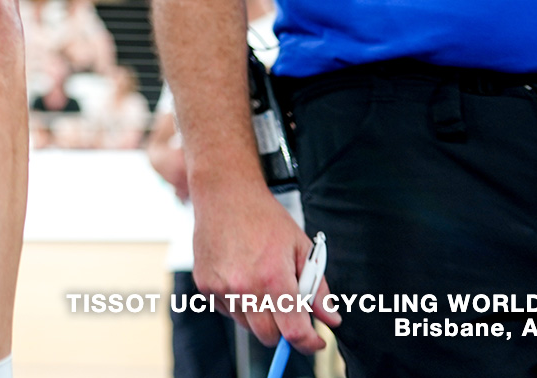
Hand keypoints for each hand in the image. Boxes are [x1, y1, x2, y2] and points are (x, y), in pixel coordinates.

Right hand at [190, 182, 338, 352]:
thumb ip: (317, 288)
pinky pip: (227, 310)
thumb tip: (331, 318)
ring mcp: (221, 286)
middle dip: (283, 330)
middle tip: (289, 311)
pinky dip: (238, 304)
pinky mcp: (204, 284)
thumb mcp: (301, 248)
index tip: (314, 341)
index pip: (293, 331)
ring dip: (259, 316)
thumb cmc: (264, 217)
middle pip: (269, 336)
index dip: (308, 343)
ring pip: (246, 325)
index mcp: (273, 277)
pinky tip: (241, 277)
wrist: (225, 193)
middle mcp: (244, 286)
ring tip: (261, 284)